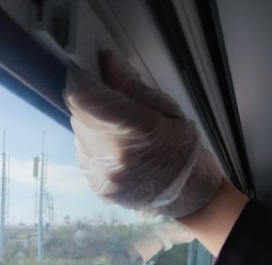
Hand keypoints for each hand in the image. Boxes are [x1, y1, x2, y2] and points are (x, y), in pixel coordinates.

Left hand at [63, 51, 222, 217]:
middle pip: (79, 114)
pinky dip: (98, 148)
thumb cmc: (185, 152)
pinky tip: (121, 153)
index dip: (83, 80)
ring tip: (123, 136)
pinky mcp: (99, 187)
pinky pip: (86, 155)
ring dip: (94, 127)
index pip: (83, 96)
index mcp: (134, 132)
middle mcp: (112, 156)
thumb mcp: (169, 112)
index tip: (92, 75)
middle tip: (115, 107)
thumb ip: (133, 87)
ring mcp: (103, 175)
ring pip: (80, 134)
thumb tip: (106, 62)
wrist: (192, 196)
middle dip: (92, 104)